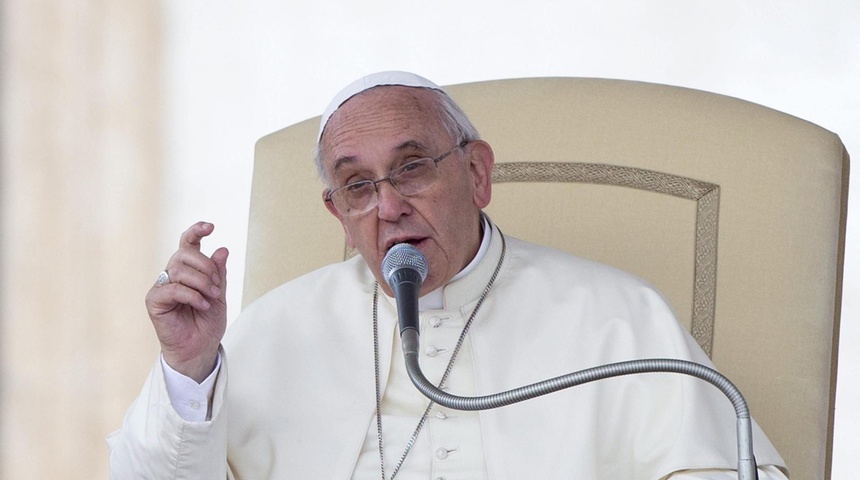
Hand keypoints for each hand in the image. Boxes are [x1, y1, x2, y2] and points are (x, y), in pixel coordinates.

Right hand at [145, 222, 227, 381]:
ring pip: (179, 270)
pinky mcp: (154, 301)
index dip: (196, 231)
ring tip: (211, 298)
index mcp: (188, 270)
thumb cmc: (207, 323)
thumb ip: (218, 273)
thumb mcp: (219, 294)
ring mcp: (162, 287)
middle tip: (217, 287)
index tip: (211, 227)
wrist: (200, 349)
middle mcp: (172, 275)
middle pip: (184, 253)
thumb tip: (222, 249)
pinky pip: (172, 288)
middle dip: (206, 267)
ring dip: (201, 283)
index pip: (188, 244)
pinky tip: (202, 305)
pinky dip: (192, 295)